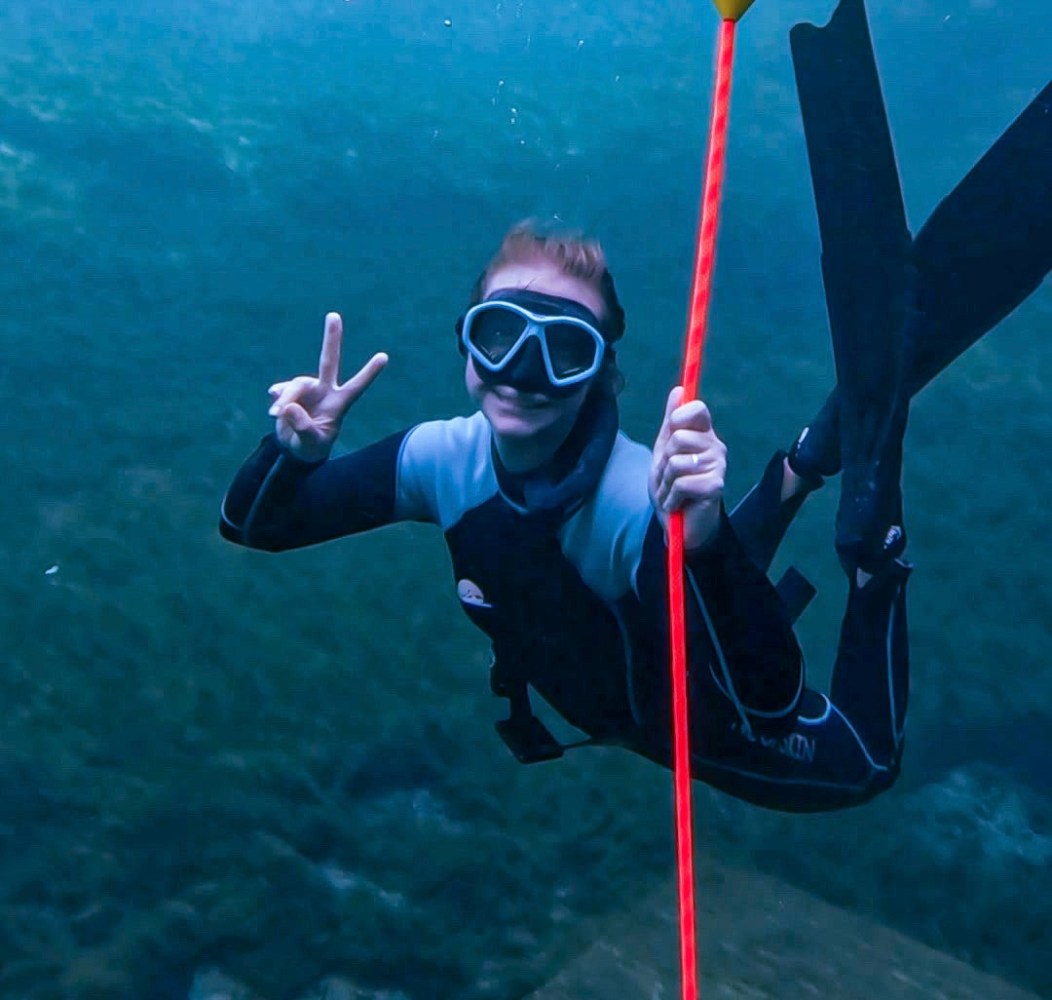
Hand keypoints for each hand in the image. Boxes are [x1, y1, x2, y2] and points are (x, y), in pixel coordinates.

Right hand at [268, 312, 387, 462]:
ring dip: (285, 399)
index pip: (357, 386)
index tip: (384, 357)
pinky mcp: (289, 393)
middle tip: (334, 315)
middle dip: (331, 339)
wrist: (294, 448)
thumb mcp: (310, 444)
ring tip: (275, 415)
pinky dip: (277, 400)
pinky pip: (281, 391)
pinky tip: (274, 411)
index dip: (369, 373)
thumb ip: (303, 427)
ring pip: (296, 385)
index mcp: (339, 404)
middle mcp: (324, 391)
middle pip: (329, 361)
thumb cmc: (311, 447)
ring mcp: (307, 390)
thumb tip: (288, 407)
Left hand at [649, 386, 726, 550]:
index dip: (678, 418)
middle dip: (663, 462)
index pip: (696, 409)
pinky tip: (677, 504)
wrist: (679, 527)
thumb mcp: (664, 453)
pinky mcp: (716, 486)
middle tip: (668, 477)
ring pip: (676, 462)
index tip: (671, 434)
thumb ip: (670, 424)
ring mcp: (718, 466)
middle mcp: (715, 446)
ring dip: (665, 483)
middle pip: (678, 437)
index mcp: (703, 435)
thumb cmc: (672, 488)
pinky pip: (681, 483)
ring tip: (672, 492)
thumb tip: (678, 390)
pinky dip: (671, 498)